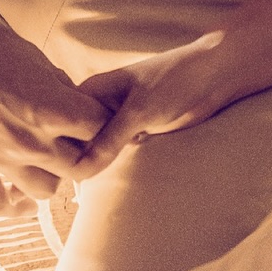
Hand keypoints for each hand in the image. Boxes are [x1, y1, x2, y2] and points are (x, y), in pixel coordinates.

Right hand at [0, 10, 110, 215]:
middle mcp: (30, 142)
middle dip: (80, 150)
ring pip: (47, 190)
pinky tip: (20, 200)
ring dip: (50, 175)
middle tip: (72, 139)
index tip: (93, 117)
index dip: (99, 122)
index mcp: (52, 110)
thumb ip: (60, 90)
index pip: (99, 130)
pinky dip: (13, 206)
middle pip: (79, 166)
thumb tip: (77, 105)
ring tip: (45, 162)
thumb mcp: (36, 59)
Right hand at [71, 29, 271, 177]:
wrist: (214, 76)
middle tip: (69, 190)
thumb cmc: (176, 80)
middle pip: (77, 141)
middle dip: (76, 162)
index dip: (59, 150)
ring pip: (98, 151)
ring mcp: (118, 122)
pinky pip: (118, 155)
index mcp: (92, 91)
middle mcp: (100, 107)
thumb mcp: (139, 111)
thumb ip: (109, 139)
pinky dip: (116, 166)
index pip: (63, 126)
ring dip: (97, 167)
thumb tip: (81, 169)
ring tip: (85, 193)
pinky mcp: (137, 134)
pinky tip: (110, 183)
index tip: (57, 176)